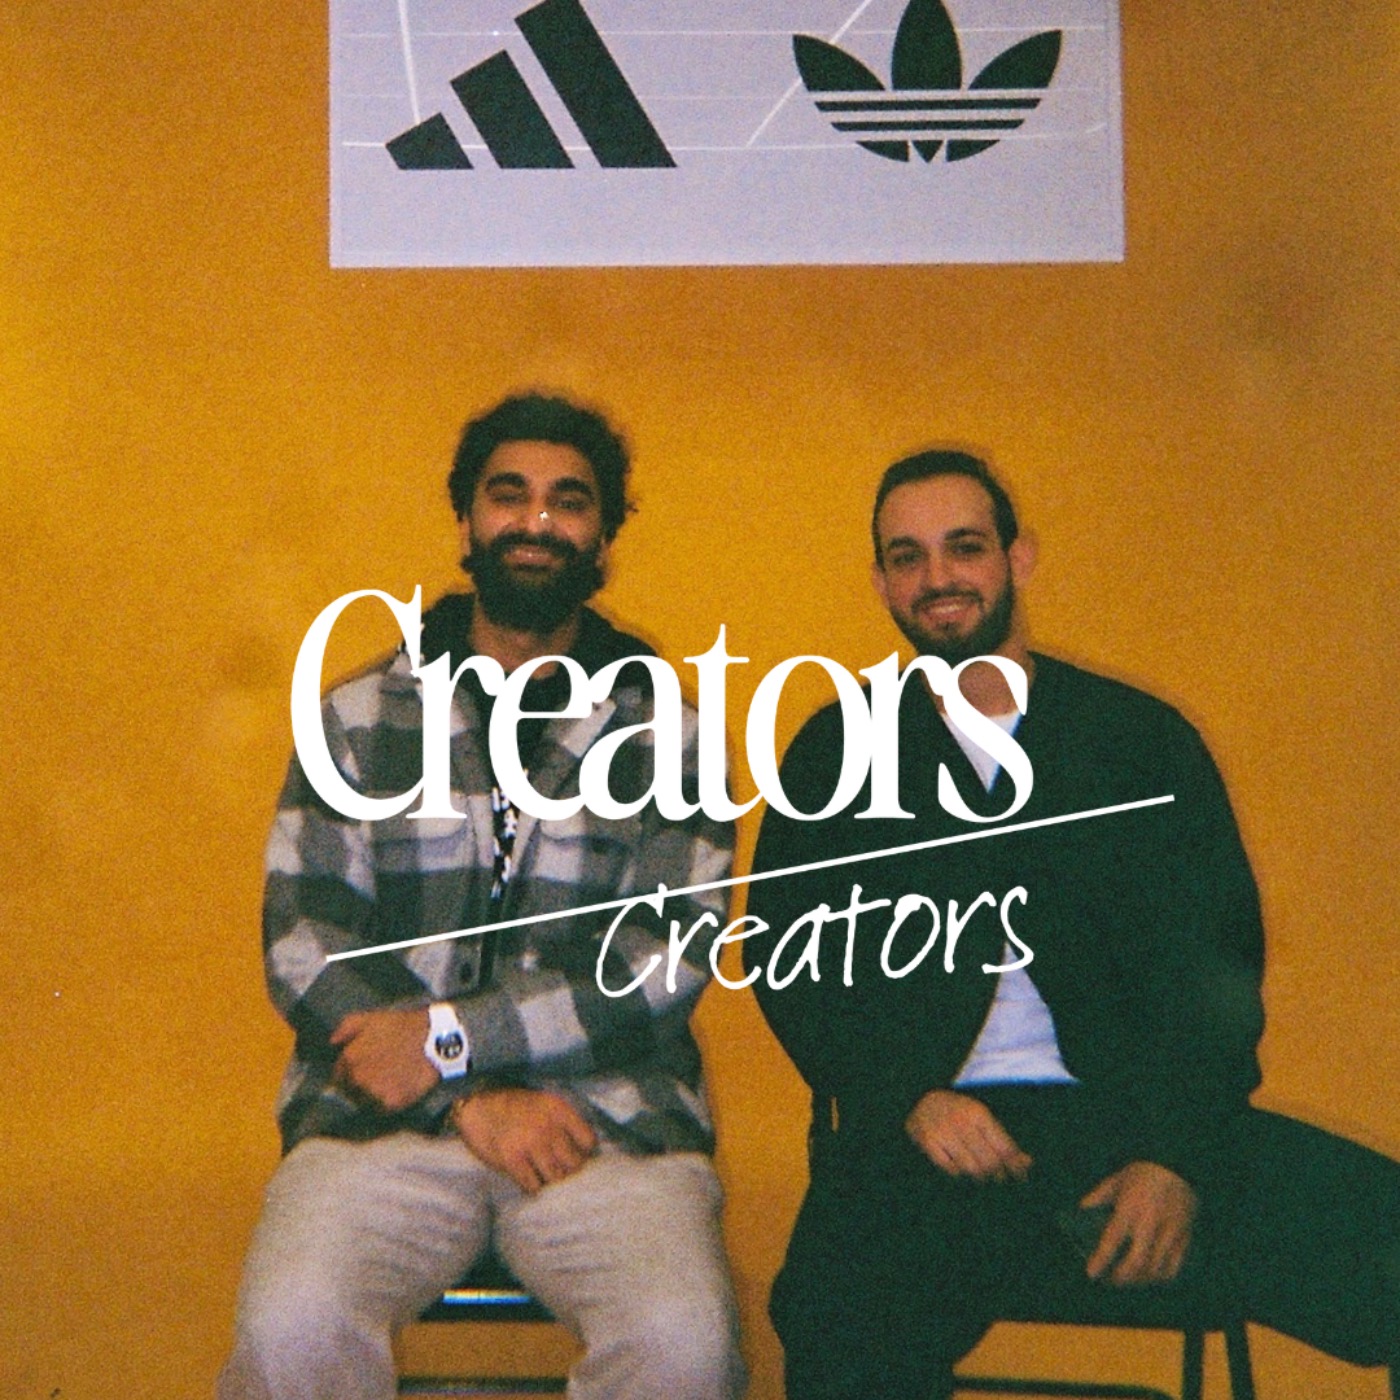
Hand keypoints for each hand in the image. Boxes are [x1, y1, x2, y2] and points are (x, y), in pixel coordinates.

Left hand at [330, 1008, 437, 1111]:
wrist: (433, 1040)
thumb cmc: (401, 1026)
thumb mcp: (371, 1018)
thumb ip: (346, 1027)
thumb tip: (332, 1042)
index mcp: (349, 1059)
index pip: (339, 1076)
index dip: (350, 1072)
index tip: (364, 1068)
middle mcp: (357, 1079)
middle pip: (350, 1091)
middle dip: (360, 1084)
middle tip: (378, 1075)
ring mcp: (374, 1093)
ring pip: (365, 1101)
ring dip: (372, 1095)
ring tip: (388, 1082)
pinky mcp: (391, 1104)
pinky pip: (382, 1108)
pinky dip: (387, 1101)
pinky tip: (397, 1088)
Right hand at [452, 1088, 598, 1194]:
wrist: (477, 1106)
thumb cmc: (512, 1108)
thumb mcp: (543, 1105)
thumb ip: (562, 1123)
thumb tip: (583, 1154)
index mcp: (558, 1109)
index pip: (588, 1141)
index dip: (583, 1154)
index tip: (574, 1157)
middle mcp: (547, 1126)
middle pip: (574, 1163)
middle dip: (568, 1171)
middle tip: (558, 1172)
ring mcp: (530, 1143)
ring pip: (555, 1177)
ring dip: (550, 1181)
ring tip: (543, 1177)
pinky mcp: (512, 1159)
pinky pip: (533, 1185)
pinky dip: (532, 1187)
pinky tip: (528, 1180)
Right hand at [905, 1089, 1032, 1181]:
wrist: (919, 1100)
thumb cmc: (957, 1112)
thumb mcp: (981, 1118)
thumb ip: (1003, 1140)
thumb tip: (1028, 1164)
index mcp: (978, 1112)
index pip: (1004, 1148)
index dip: (1015, 1166)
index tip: (1020, 1177)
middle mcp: (961, 1120)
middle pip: (989, 1161)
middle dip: (996, 1173)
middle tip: (997, 1177)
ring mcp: (944, 1131)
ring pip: (970, 1168)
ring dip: (978, 1175)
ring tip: (980, 1175)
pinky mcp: (928, 1141)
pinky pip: (950, 1169)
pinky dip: (957, 1172)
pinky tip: (959, 1167)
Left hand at [1082, 1161, 1197, 1285]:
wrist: (1179, 1165)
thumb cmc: (1144, 1171)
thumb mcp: (1117, 1179)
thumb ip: (1099, 1195)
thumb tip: (1082, 1207)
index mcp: (1129, 1209)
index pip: (1112, 1240)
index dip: (1100, 1260)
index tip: (1091, 1274)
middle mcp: (1149, 1224)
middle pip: (1135, 1262)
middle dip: (1122, 1278)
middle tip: (1111, 1281)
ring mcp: (1169, 1232)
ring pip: (1155, 1268)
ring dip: (1140, 1280)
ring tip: (1129, 1281)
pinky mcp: (1184, 1236)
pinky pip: (1175, 1266)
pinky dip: (1162, 1277)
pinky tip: (1152, 1277)